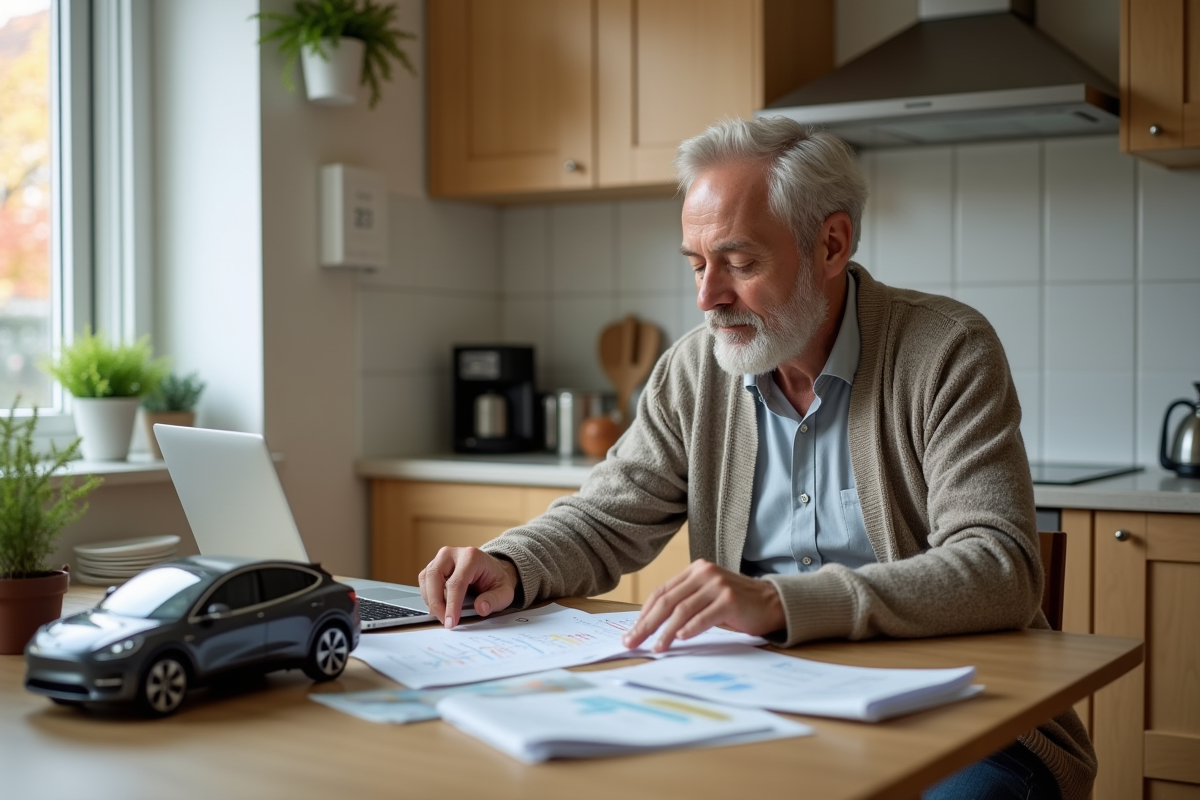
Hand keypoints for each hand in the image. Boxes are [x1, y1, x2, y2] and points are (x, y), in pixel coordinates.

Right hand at [418, 547, 517, 627]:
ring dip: (430, 600)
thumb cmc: (496, 579)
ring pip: (426, 578)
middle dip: (436, 602)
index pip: (456, 582)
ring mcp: (441, 558)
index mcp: (471, 557)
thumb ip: (494, 600)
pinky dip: (428, 596)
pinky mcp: (434, 565)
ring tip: (442, 615)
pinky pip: (424, 581)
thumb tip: (480, 608)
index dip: (452, 604)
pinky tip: (438, 607)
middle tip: (444, 621)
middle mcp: (453, 554)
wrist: (493, 570)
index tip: (451, 621)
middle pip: (435, 576)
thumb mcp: (504, 592)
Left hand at [620, 560, 784, 651]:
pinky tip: (680, 638)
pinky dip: (691, 628)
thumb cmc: (737, 604)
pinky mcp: (731, 599)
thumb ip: (685, 602)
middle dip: (647, 624)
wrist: (772, 602)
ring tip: (656, 647)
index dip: (644, 613)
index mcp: (695, 570)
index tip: (632, 632)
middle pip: (667, 601)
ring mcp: (718, 585)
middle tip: (632, 642)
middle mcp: (704, 573)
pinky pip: (705, 616)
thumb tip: (652, 625)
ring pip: (682, 610)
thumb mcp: (707, 596)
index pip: (662, 592)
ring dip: (666, 631)